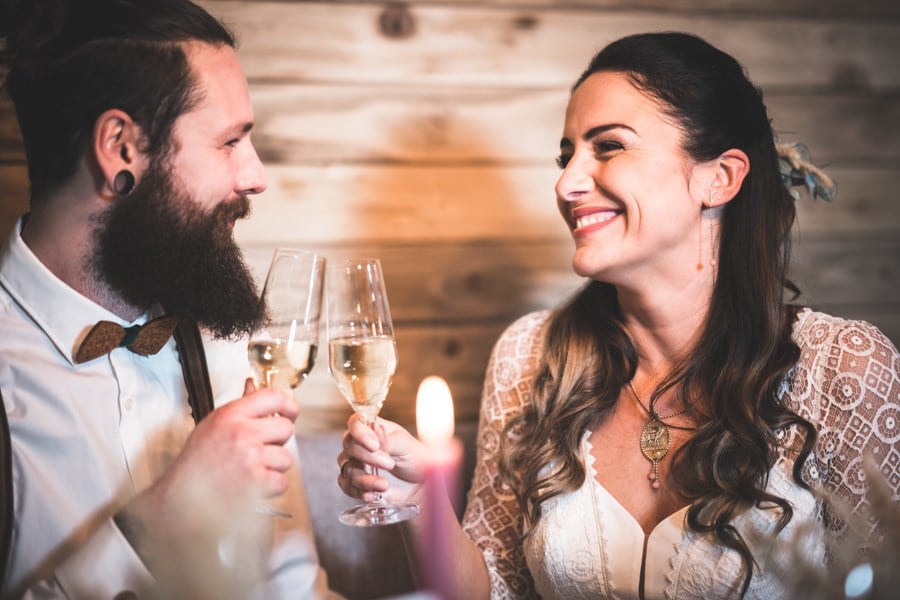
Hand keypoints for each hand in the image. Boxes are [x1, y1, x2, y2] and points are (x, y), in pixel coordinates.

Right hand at [121, 379, 298, 535]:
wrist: (181, 497)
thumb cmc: (197, 463)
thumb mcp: (213, 425)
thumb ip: (239, 408)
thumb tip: (254, 386)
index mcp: (230, 415)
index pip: (274, 397)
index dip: (289, 405)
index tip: (290, 413)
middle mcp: (241, 432)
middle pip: (286, 429)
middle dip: (278, 442)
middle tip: (261, 450)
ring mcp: (249, 457)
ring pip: (286, 458)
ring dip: (273, 467)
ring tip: (251, 471)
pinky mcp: (255, 482)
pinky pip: (281, 482)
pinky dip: (271, 488)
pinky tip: (253, 486)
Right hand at [337, 413, 425, 502]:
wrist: (420, 482)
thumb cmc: (415, 457)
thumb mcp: (407, 446)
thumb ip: (390, 439)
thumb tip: (376, 429)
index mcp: (373, 429)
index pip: (355, 422)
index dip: (360, 433)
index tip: (375, 445)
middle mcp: (360, 444)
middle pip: (349, 445)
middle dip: (368, 457)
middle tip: (389, 464)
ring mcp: (356, 463)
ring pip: (347, 469)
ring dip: (364, 479)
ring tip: (384, 485)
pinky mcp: (356, 483)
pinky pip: (347, 486)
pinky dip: (358, 492)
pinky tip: (371, 495)